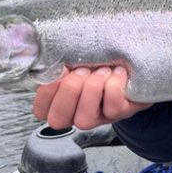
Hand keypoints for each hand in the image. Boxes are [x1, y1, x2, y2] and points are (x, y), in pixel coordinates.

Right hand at [32, 66, 151, 129]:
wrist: (131, 59)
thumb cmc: (96, 57)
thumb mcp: (73, 55)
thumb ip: (55, 57)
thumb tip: (42, 53)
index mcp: (59, 100)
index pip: (40, 110)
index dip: (46, 92)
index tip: (60, 69)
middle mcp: (76, 113)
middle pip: (58, 119)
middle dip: (69, 91)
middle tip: (82, 71)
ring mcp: (98, 117)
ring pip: (84, 119)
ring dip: (92, 89)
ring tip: (102, 70)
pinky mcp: (120, 114)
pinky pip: (112, 107)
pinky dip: (114, 85)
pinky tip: (117, 73)